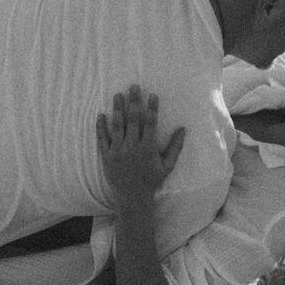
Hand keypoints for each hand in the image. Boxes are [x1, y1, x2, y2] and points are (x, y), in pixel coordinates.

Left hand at [96, 86, 184, 206]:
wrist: (132, 198)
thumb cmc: (152, 180)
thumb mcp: (168, 166)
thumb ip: (176, 147)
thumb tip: (183, 129)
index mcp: (147, 149)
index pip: (150, 124)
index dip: (152, 108)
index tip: (152, 95)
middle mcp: (132, 148)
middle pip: (133, 120)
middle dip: (134, 102)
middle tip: (133, 86)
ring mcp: (117, 152)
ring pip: (117, 126)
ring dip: (117, 109)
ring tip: (117, 94)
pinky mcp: (106, 157)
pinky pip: (102, 139)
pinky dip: (101, 127)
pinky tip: (101, 114)